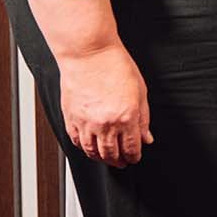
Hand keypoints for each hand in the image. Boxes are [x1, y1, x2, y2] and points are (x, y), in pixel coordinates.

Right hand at [57, 43, 152, 167]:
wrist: (89, 54)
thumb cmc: (115, 66)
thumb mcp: (140, 91)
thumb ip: (144, 118)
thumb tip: (146, 137)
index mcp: (126, 117)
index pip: (131, 148)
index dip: (134, 157)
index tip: (134, 158)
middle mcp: (105, 123)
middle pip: (111, 154)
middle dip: (118, 161)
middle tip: (122, 163)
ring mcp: (86, 122)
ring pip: (92, 152)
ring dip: (101, 158)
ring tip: (107, 159)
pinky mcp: (71, 118)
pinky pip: (76, 141)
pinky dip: (84, 148)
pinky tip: (90, 148)